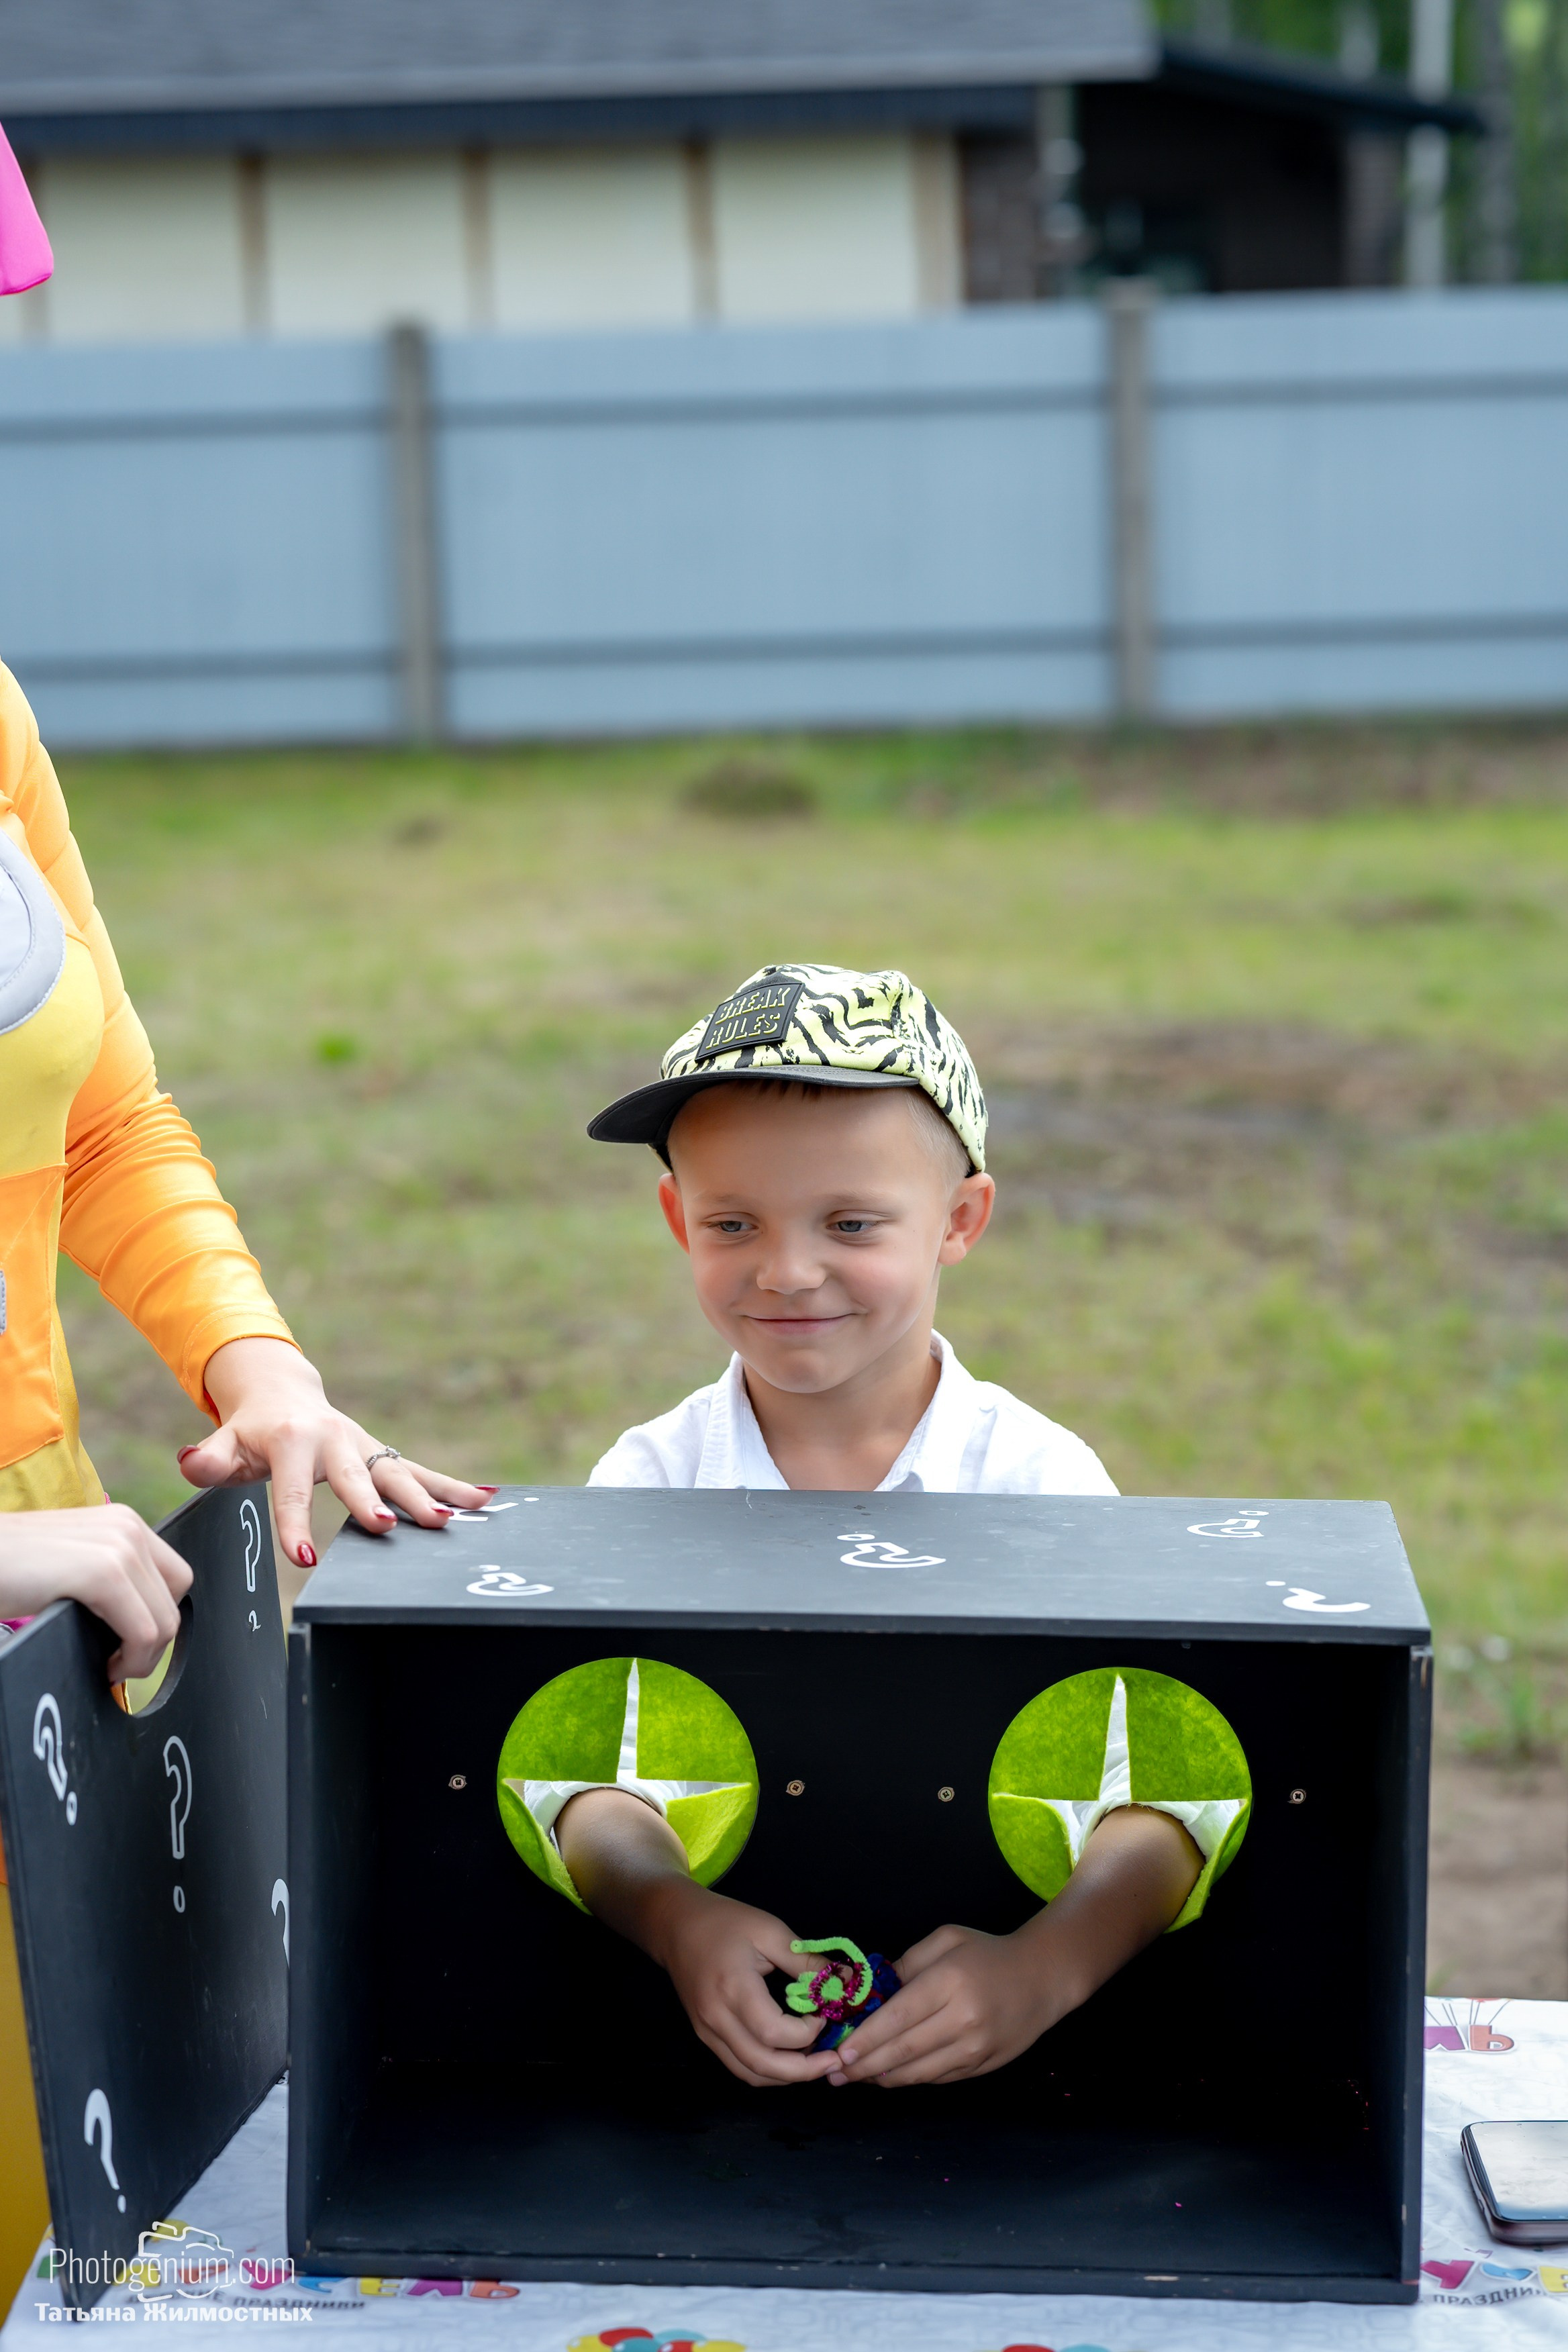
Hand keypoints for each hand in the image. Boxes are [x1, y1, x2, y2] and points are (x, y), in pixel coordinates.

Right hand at [0, 1505, 191, 1681]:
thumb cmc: (7, 1571)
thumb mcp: (68, 1566)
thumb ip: (107, 1582)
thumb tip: (143, 1630)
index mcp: (122, 1523)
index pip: (175, 1578)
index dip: (157, 1618)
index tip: (127, 1643)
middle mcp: (127, 1527)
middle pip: (176, 1599)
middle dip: (153, 1641)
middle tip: (117, 1661)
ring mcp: (118, 1547)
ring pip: (165, 1621)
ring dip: (142, 1656)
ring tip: (108, 1665)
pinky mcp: (102, 1573)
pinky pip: (145, 1631)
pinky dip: (131, 1660)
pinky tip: (104, 1666)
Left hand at [179, 1336, 494, 1568]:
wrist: (280, 1392)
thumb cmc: (248, 1429)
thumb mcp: (224, 1442)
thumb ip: (210, 1458)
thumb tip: (191, 1463)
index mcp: (293, 1441)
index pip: (292, 1489)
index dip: (296, 1522)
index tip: (303, 1556)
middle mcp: (335, 1441)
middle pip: (356, 1478)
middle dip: (373, 1503)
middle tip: (386, 1527)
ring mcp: (364, 1447)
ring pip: (399, 1472)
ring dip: (427, 1495)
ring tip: (455, 1518)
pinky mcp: (382, 1454)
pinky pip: (419, 1471)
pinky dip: (452, 1485)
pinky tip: (486, 1501)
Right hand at [553, 1786, 837, 2087]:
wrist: (675, 1925)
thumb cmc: (724, 1921)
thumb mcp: (769, 1931)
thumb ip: (805, 1961)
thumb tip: (843, 1982)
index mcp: (733, 1989)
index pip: (773, 2033)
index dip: (806, 2034)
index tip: (823, 2015)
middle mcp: (717, 2018)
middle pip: (762, 2065)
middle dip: (804, 2071)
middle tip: (833, 2059)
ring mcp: (708, 2032)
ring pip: (750, 2074)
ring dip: (786, 2076)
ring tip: (815, 2061)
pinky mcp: (706, 2036)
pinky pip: (739, 2066)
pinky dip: (767, 2070)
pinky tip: (789, 2057)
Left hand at [834, 1807, 1202, 2088]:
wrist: (1043, 1977)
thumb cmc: (988, 1953)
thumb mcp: (946, 1941)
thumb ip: (906, 1965)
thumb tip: (869, 1992)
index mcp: (950, 1983)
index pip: (898, 2018)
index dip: (865, 2040)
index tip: (839, 2051)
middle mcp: (963, 2021)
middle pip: (903, 2052)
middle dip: (864, 2065)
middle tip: (834, 2072)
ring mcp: (976, 2049)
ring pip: (919, 2072)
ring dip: (883, 2077)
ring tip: (855, 2076)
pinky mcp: (982, 2066)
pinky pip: (938, 2078)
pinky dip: (910, 2078)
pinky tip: (889, 2073)